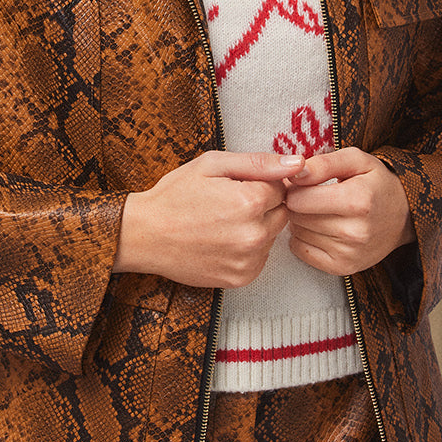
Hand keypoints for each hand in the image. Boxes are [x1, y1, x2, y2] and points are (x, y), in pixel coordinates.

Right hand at [113, 151, 299, 287]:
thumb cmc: (174, 196)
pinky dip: (246, 250)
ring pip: (271, 236)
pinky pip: (259, 258)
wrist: (143, 235)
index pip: (282, 188)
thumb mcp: (212, 165)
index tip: (235, 186)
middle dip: (262, 206)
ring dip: (256, 228)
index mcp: (250, 201)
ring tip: (221, 223)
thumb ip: (259, 163)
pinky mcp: (240, 278)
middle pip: (281, 213)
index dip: (260, 184)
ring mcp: (248, 260)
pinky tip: (221, 240)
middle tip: (227, 204)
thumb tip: (298, 163)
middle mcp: (254, 234)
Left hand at [283, 148, 413, 275]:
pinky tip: (320, 229)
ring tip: (322, 212)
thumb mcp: (356, 161)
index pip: (298, 199)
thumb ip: (324, 163)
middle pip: (296, 216)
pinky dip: (304, 239)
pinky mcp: (343, 267)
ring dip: (302, 221)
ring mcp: (349, 253)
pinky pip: (300, 251)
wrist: (405, 216)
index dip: (296, 187)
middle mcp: (354, 231)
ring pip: (297, 233)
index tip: (305, 184)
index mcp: (357, 200)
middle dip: (298, 203)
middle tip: (314, 197)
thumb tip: (294, 173)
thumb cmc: (377, 184)